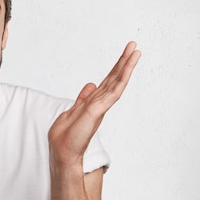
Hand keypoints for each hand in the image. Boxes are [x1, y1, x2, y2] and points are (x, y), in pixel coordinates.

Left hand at [48, 41, 140, 167]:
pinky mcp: (98, 111)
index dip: (115, 67)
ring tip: (135, 51)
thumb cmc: (66, 138)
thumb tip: (91, 84)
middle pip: (114, 78)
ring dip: (126, 66)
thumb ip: (83, 98)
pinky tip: (128, 69)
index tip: (124, 53)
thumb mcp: (72, 112)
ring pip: (117, 83)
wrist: (64, 154)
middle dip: (123, 61)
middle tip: (133, 45)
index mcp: (93, 102)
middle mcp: (100, 103)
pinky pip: (113, 92)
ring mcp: (101, 107)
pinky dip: (121, 80)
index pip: (107, 81)